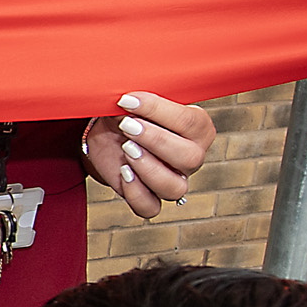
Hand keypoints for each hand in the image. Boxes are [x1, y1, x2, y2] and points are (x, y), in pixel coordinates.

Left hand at [81, 90, 213, 220]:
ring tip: (126, 148)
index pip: (190, 122)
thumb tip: (129, 98)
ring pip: (175, 189)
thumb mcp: (135, 100)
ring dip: (148, 168)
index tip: (127, 100)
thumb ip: (141, 100)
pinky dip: (135, 193)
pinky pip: (150, 208)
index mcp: (197, 128)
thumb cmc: (130, 111)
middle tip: (127, 125)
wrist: (108, 132)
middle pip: (190, 158)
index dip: (158, 110)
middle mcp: (192, 157)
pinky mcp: (150, 198)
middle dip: (155, 140)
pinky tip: (123, 172)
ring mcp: (174, 180)